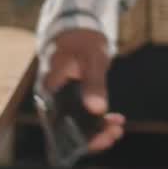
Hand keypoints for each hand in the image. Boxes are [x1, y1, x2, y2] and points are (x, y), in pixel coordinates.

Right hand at [42, 28, 125, 151]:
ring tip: (118, 127)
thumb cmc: (81, 42)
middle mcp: (51, 100)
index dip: (81, 138)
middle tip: (116, 132)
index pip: (59, 125)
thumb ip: (94, 84)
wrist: (78, 30)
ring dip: (98, 130)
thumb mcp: (92, 60)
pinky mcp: (70, 100)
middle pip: (67, 130)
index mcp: (49, 90)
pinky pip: (82, 117)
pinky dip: (98, 120)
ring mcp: (60, 101)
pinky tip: (115, 118)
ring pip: (76, 125)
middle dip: (93, 137)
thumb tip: (97, 109)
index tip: (104, 137)